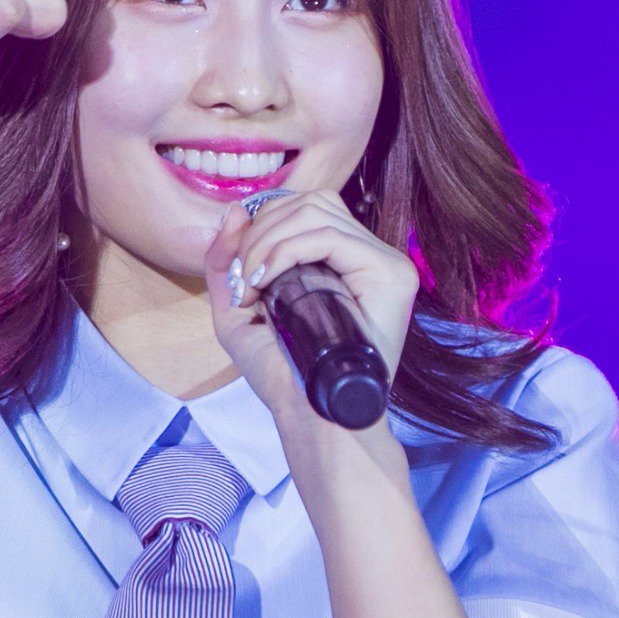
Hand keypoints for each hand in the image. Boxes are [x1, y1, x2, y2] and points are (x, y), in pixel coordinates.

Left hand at [209, 188, 421, 440]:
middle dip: (261, 231)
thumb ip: (226, 261)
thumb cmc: (279, 374)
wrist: (310, 416)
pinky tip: (268, 280)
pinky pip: (331, 236)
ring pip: (318, 212)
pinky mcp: (392, 274)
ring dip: (268, 241)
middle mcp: (366, 256)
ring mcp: (385, 262)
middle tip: (243, 281)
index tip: (239, 274)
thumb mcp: (236, 312)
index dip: (262, 224)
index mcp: (339, 259)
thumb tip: (234, 210)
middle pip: (310, 201)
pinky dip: (288, 250)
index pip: (303, 207)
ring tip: (253, 285)